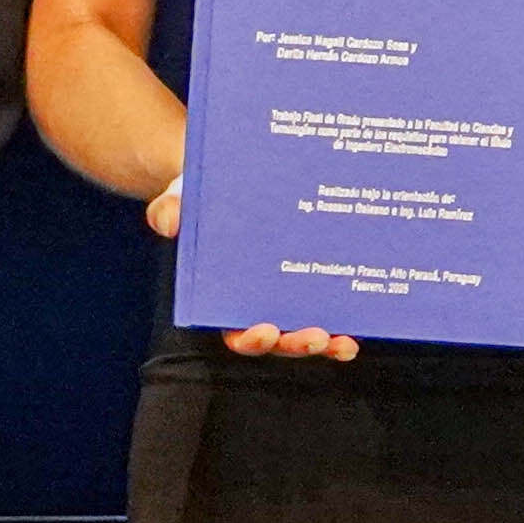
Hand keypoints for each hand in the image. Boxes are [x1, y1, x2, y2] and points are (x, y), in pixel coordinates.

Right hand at [145, 178, 352, 359]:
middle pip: (277, 340)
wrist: (232, 178)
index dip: (250, 339)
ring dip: (324, 344)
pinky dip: (343, 327)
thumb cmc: (202, 196)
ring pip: (305, 334)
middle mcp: (258, 306)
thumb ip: (170, 210)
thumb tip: (166, 221)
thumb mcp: (183, 198)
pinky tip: (357, 332)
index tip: (265, 331)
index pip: (234, 332)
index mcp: (224, 297)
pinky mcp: (312, 287)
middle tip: (314, 337)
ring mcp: (288, 300)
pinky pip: (329, 313)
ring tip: (343, 343)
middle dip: (294, 344)